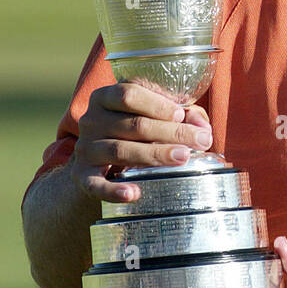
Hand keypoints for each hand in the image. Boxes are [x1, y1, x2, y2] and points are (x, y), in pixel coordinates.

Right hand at [71, 82, 212, 203]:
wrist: (98, 158)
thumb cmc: (134, 129)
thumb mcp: (153, 114)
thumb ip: (180, 115)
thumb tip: (203, 127)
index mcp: (105, 97)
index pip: (128, 94)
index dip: (156, 104)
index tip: (181, 114)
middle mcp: (91, 120)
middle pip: (132, 124)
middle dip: (171, 132)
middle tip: (200, 140)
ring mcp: (85, 148)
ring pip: (120, 150)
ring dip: (154, 154)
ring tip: (182, 157)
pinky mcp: (82, 175)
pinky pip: (95, 184)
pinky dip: (113, 191)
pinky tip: (134, 193)